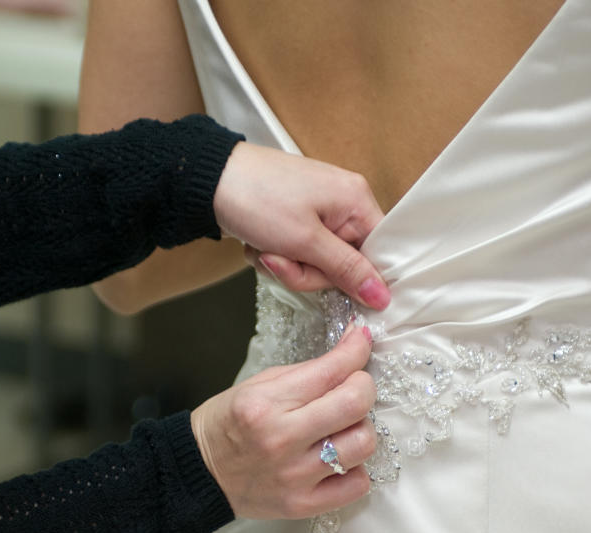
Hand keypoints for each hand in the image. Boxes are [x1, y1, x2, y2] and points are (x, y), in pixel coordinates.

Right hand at [191, 325, 378, 518]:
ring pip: (362, 444)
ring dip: (360, 429)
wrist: (200, 473)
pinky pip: (357, 485)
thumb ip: (306, 372)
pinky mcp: (302, 504)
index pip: (332, 370)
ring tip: (342, 428)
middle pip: (355, 404)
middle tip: (353, 387)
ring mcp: (294, 475)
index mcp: (266, 403)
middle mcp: (282, 439)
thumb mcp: (257, 386)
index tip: (362, 340)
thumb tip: (352, 350)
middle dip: (363, 386)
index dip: (357, 349)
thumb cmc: (228, 425)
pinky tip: (339, 460)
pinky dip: (355, 469)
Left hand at [212, 141, 390, 309]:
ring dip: (286, 266)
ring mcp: (317, 213)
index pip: (378, 253)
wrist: (208, 180)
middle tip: (279, 258)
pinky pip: (297, 255)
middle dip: (306, 271)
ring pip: (315, 265)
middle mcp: (342, 204)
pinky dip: (275, 256)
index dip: (357, 278)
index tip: (334, 289)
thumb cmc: (258, 198)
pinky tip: (257, 244)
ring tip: (264, 248)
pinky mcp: (295, 220)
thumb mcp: (305, 241)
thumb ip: (346, 270)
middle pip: (343, 265)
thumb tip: (382, 295)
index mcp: (356, 200)